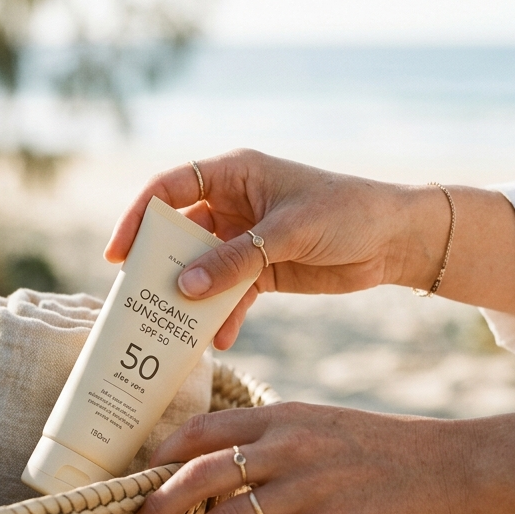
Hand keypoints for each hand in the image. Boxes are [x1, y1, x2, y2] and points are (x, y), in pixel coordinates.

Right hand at [105, 149, 447, 348]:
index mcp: (233, 174)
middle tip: (138, 299)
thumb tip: (184, 288)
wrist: (395, 240)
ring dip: (191, 298)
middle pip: (179, 234)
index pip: (170, 187)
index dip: (139, 217)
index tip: (119, 254)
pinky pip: (229, 295)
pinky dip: (223, 316)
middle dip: (160, 266)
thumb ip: (236, 260)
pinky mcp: (262, 271)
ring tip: (176, 328)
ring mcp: (245, 240)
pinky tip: (219, 339)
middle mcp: (232, 204)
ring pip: (202, 269)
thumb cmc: (346, 213)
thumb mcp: (288, 233)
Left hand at [125, 402, 468, 513]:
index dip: (165, 454)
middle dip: (157, 505)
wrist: (451, 467)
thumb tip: (228, 462)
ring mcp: (309, 486)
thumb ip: (277, 436)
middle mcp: (289, 445)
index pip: (204, 429)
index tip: (142, 475)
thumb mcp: (325, 424)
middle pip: (200, 474)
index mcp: (284, 415)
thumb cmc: (385, 448)